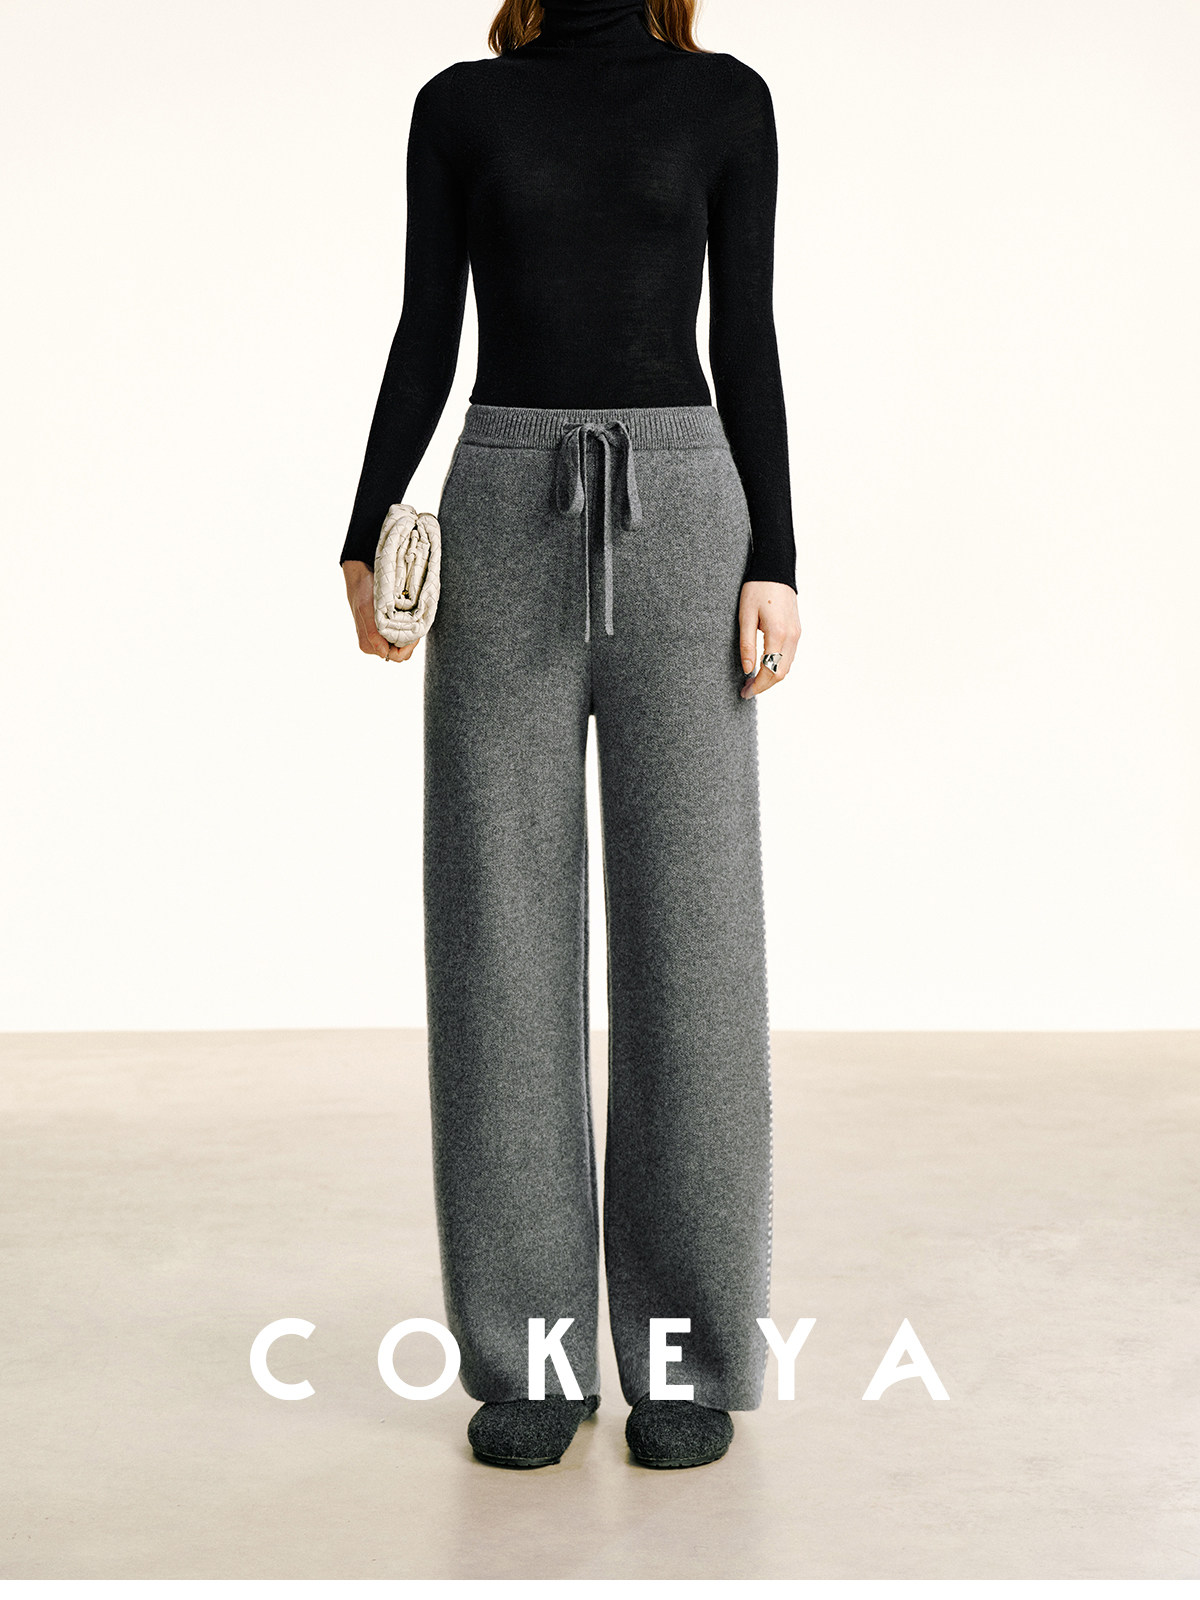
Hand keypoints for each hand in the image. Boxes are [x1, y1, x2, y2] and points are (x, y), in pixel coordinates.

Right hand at [342, 559, 418, 662]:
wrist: (361, 577)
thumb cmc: (363, 591)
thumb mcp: (367, 610)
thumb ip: (373, 634)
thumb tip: (383, 654)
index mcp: (368, 645)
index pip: (396, 656)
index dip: (408, 646)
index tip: (414, 632)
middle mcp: (373, 645)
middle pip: (400, 652)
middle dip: (410, 641)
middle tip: (415, 624)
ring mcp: (378, 639)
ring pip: (401, 645)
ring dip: (408, 635)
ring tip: (411, 620)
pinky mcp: (382, 631)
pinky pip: (398, 637)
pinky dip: (405, 630)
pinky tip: (406, 618)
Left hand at [738, 580, 800, 697]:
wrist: (775, 569)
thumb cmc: (757, 589)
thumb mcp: (745, 616)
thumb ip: (747, 645)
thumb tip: (747, 670)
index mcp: (778, 634)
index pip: (770, 671)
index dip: (757, 686)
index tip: (744, 693)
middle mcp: (792, 637)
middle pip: (781, 673)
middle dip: (764, 686)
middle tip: (746, 690)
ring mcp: (797, 634)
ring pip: (787, 666)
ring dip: (771, 677)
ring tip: (752, 680)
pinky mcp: (797, 630)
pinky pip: (789, 656)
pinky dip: (777, 666)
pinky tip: (763, 666)